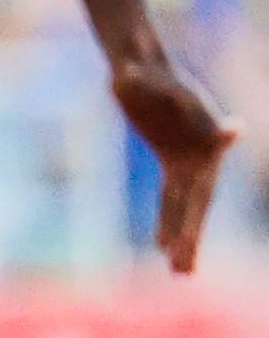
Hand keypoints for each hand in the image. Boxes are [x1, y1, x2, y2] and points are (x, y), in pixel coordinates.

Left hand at [115, 52, 235, 272]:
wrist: (137, 66)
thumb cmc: (137, 68)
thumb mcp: (137, 73)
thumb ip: (138, 78)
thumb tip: (123, 74)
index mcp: (203, 135)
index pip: (202, 173)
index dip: (201, 195)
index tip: (214, 216)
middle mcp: (202, 151)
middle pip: (197, 200)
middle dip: (189, 234)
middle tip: (183, 270)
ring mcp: (188, 159)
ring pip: (187, 205)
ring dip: (183, 238)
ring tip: (180, 272)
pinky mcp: (173, 161)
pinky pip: (172, 198)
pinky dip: (169, 220)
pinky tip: (161, 246)